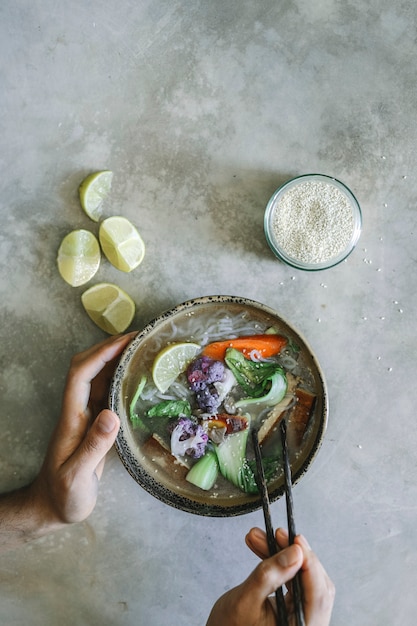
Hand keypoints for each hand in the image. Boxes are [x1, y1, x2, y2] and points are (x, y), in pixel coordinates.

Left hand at [0, 332, 135, 550]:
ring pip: (98, 377)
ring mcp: (86, 416)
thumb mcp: (77, 476)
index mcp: (71, 418)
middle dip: (109, 347)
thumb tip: (111, 414)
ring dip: (116, 359)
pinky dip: (121, 377)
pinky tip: (138, 376)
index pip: (81, 375)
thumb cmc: (63, 495)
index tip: (125, 341)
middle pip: (87, 367)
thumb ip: (93, 446)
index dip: (101, 354)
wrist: (53, 507)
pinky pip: (108, 392)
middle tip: (139, 338)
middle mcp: (78, 410)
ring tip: (142, 349)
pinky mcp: (96, 424)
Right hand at [206, 527, 333, 625]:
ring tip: (261, 538)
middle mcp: (306, 624)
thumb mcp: (245, 600)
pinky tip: (264, 549)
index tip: (296, 541)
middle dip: (294, 554)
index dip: (309, 564)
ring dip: (283, 556)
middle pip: (313, 583)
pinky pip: (293, 581)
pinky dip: (280, 564)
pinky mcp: (294, 609)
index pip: (317, 594)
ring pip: (302, 578)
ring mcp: (301, 617)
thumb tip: (295, 553)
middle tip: (278, 534)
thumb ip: (269, 575)